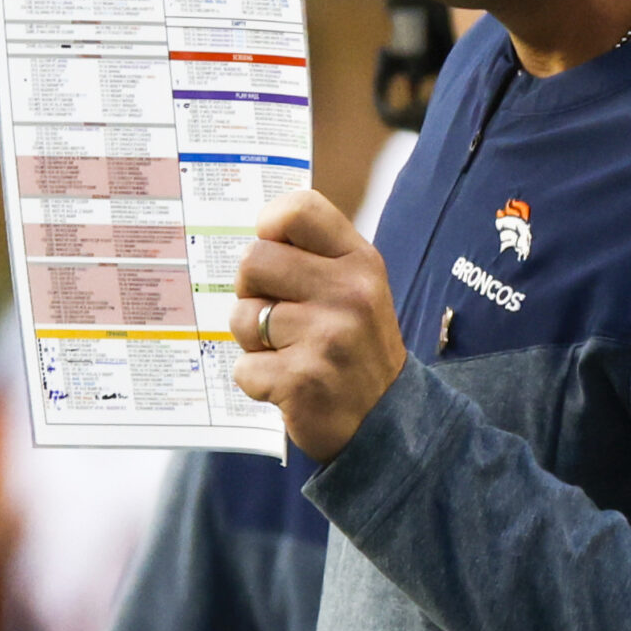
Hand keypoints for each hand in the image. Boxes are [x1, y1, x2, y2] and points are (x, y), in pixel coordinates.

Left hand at [232, 189, 406, 461]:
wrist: (386, 420)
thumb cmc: (356, 346)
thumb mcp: (357, 287)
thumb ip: (315, 255)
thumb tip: (257, 232)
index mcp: (360, 261)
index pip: (298, 209)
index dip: (270, 226)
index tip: (273, 249)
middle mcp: (349, 292)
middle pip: (253, 261)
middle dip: (252, 291)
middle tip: (277, 315)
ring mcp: (327, 336)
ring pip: (243, 317)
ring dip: (254, 342)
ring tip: (288, 353)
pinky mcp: (302, 380)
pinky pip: (244, 368)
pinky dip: (257, 381)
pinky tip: (289, 385)